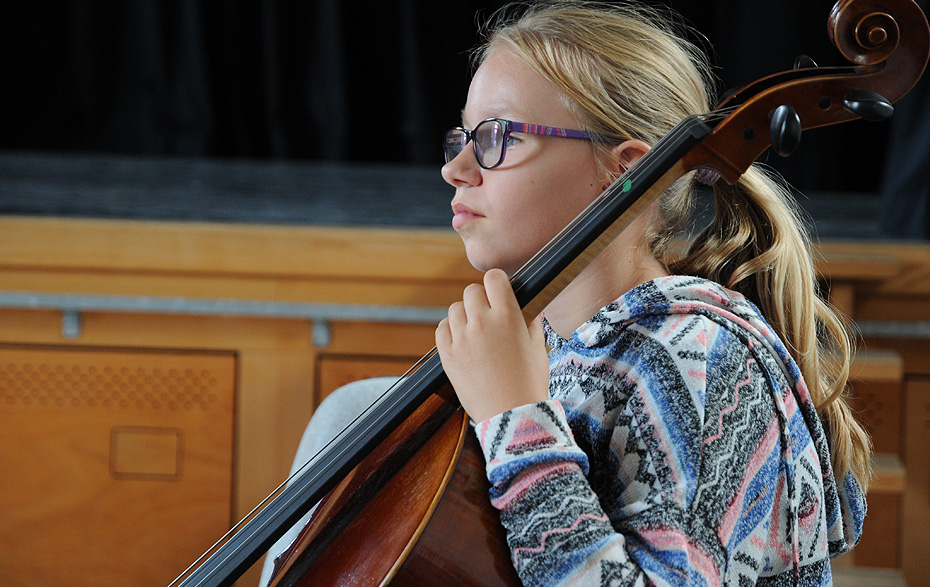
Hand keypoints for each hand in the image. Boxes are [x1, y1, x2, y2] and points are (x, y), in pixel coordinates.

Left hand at [435, 268, 549, 422]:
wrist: (512, 415)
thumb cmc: (530, 383)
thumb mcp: (539, 348)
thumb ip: (532, 324)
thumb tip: (530, 311)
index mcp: (508, 316)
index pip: (493, 278)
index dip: (496, 283)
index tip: (498, 292)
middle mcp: (482, 323)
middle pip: (471, 291)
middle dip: (480, 299)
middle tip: (488, 314)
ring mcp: (462, 339)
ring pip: (455, 309)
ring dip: (464, 315)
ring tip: (475, 330)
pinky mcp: (448, 355)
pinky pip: (441, 329)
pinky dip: (450, 330)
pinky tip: (461, 340)